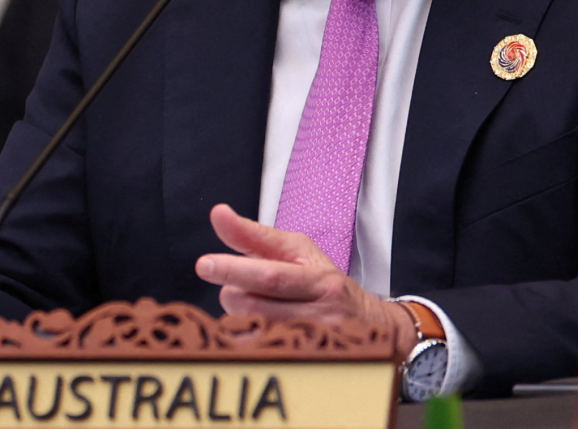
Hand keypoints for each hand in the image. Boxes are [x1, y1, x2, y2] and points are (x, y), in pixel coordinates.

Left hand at [194, 204, 417, 355]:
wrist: (373, 325)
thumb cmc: (323, 281)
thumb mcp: (296, 252)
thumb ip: (254, 236)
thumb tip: (218, 214)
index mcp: (317, 277)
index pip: (270, 274)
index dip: (235, 269)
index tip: (204, 264)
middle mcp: (321, 310)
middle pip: (255, 307)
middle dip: (233, 293)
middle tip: (236, 286)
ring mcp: (318, 341)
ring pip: (256, 332)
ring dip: (240, 317)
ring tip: (252, 305)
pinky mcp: (312, 364)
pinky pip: (263, 354)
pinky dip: (249, 339)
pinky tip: (255, 330)